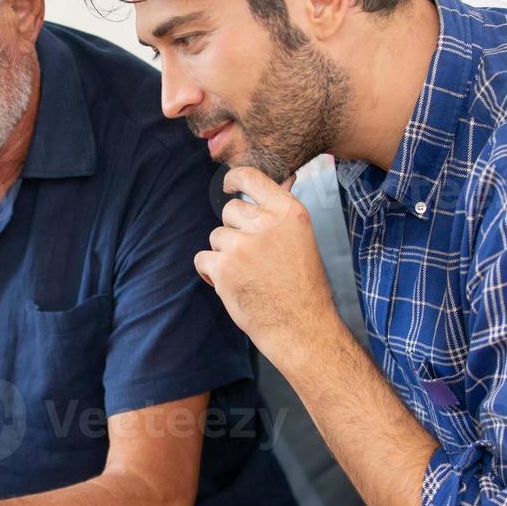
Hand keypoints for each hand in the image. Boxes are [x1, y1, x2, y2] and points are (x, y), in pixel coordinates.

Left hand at [194, 166, 346, 361]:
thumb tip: (284, 180)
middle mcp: (265, 224)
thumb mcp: (302, 239)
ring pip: (216, 236)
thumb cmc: (303, 287)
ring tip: (248, 275)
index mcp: (288, 213)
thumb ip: (282, 213)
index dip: (235, 180)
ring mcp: (242, 246)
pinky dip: (211, 273)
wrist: (302, 327)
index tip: (229, 186)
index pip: (251, 177)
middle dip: (235, 231)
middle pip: (230, 211)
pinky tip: (231, 286)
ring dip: (224, 254)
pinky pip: (203, 259)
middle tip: (254, 257)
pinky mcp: (224, 268)